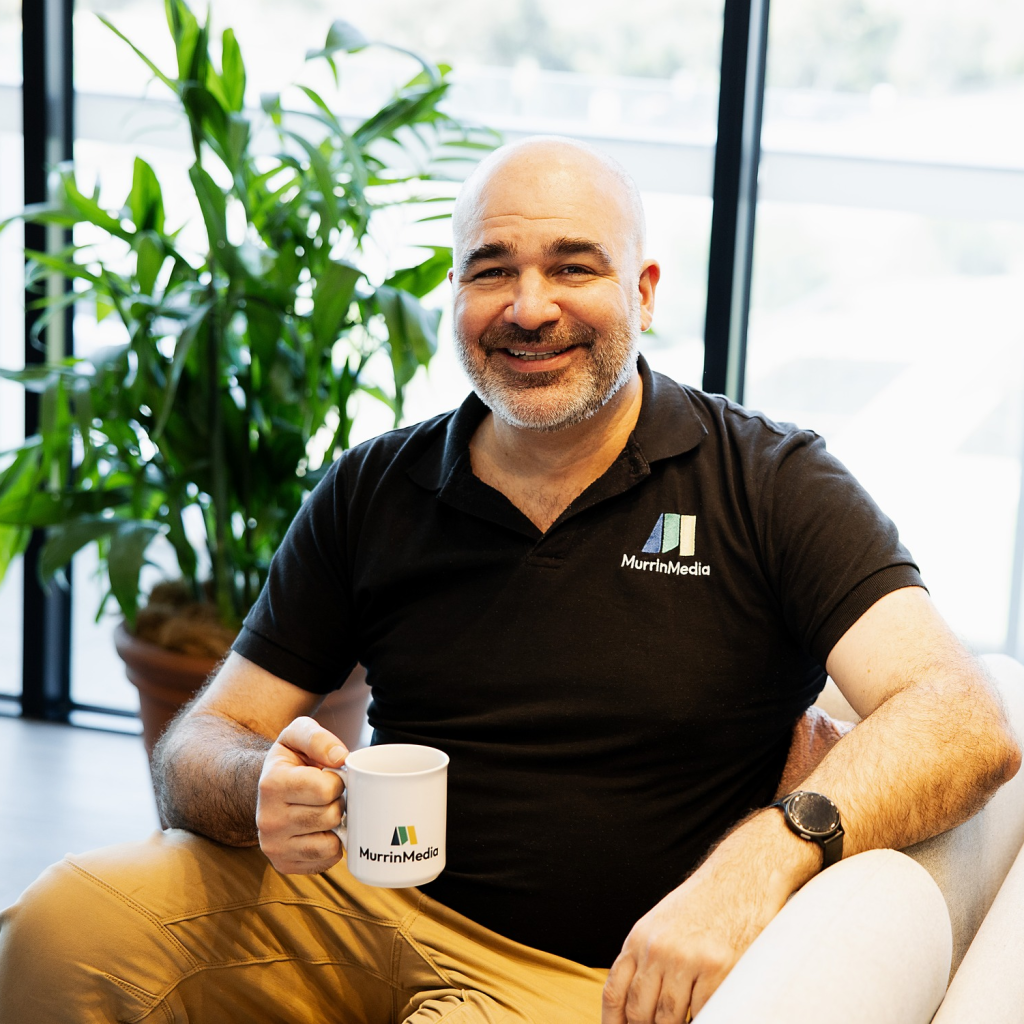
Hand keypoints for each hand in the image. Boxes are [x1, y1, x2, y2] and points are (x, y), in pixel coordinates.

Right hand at [256, 716, 348, 873]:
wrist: (269, 788)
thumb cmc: (290, 761)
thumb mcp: (298, 735)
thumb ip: (318, 738)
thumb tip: (341, 757)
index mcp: (272, 784)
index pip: (327, 790)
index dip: (337, 781)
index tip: (327, 776)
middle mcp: (268, 819)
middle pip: (330, 816)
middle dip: (337, 802)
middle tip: (325, 796)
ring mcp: (274, 846)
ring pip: (330, 842)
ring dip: (334, 826)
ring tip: (321, 810)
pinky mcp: (284, 864)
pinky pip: (326, 860)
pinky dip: (331, 846)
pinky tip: (319, 830)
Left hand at [602, 814, 815, 1022]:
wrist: (740, 876)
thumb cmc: (703, 906)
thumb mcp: (662, 924)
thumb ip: (646, 959)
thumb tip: (634, 1007)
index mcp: (639, 938)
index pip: (615, 991)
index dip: (614, 1023)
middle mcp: (658, 949)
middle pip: (640, 1011)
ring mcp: (687, 959)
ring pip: (670, 1018)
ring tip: (684, 1021)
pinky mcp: (719, 968)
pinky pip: (704, 1011)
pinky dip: (703, 1018)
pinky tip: (706, 1013)